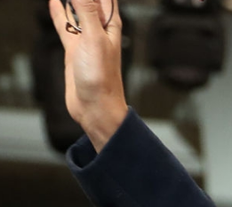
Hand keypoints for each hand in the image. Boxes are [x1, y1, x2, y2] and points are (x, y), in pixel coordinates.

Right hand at [48, 0, 127, 150]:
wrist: (94, 105)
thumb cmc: (101, 77)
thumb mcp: (94, 38)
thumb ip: (87, 12)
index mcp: (111, 25)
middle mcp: (100, 30)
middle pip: (91, 2)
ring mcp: (86, 39)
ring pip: (76, 12)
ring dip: (71, 1)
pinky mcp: (74, 49)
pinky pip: (65, 25)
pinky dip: (59, 13)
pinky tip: (54, 2)